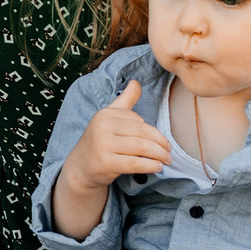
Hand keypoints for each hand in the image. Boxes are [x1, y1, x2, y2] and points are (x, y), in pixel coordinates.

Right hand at [52, 80, 171, 237]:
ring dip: (159, 155)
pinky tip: (157, 167)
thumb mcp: (109, 117)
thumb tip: (136, 82)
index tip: (161, 141)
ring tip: (167, 160)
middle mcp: (103, 127)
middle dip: (161, 143)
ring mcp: (103, 145)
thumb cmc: (100, 141)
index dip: (153, 132)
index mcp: (106, 114)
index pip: (139, 120)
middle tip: (169, 151)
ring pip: (141, 148)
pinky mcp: (106, 163)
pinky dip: (150, 165)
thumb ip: (125, 100)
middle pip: (142, 133)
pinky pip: (135, 163)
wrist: (81, 167)